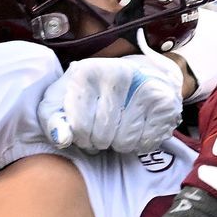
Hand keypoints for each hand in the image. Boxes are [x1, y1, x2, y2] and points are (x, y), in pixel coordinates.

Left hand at [38, 30, 183, 153]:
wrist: (134, 76)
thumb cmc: (90, 93)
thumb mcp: (61, 101)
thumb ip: (52, 119)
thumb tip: (62, 139)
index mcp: (88, 72)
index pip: (79, 128)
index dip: (80, 138)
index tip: (83, 131)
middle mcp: (118, 74)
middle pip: (103, 137)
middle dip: (99, 142)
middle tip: (101, 132)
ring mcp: (144, 87)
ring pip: (125, 142)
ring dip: (118, 144)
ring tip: (117, 128)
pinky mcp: (164, 101)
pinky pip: (145, 142)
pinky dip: (138, 144)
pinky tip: (135, 128)